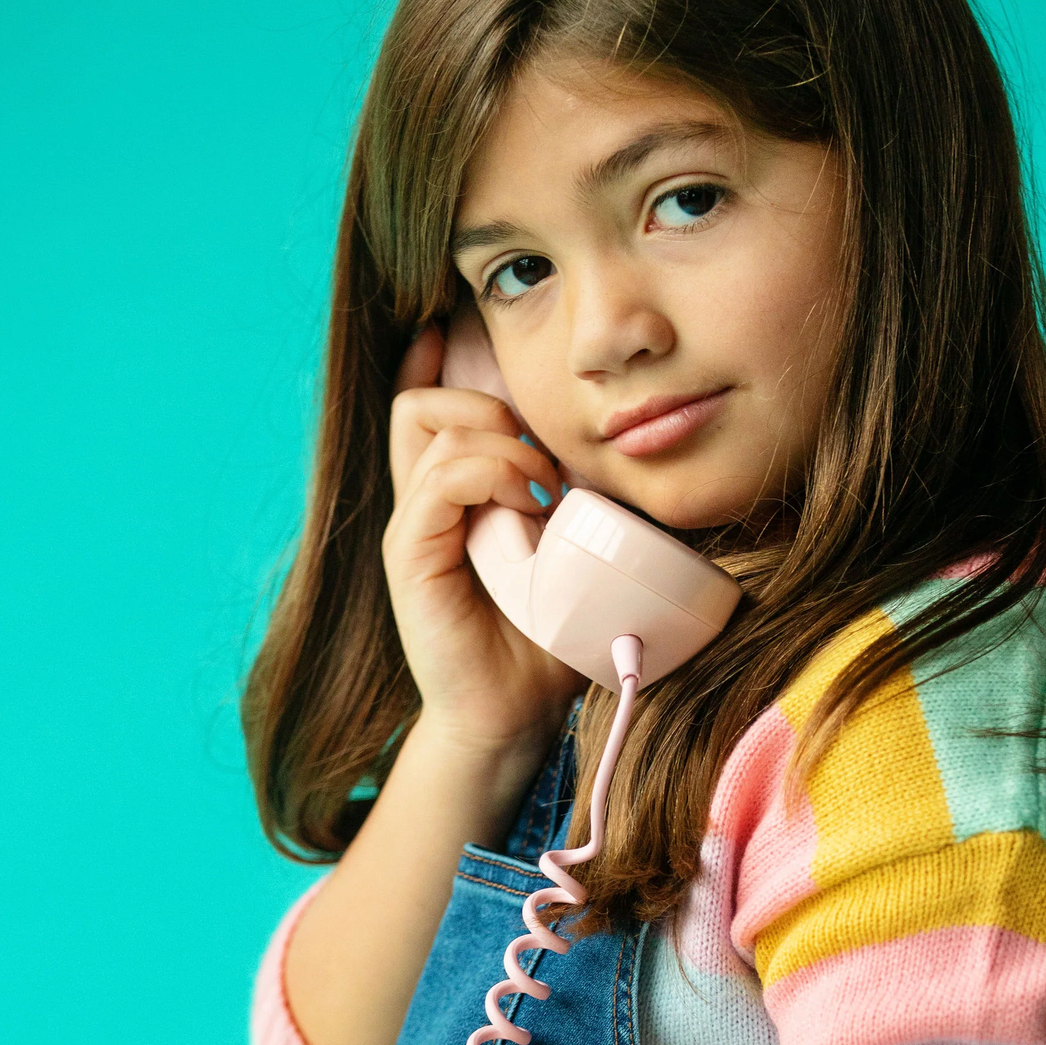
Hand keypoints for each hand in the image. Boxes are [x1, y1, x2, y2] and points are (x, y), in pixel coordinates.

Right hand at [383, 327, 583, 755]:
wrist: (514, 715)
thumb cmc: (549, 639)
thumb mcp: (578, 551)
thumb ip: (582, 500)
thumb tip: (633, 446)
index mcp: (453, 497)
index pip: (426, 405)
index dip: (440, 361)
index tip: (459, 328)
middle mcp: (424, 503)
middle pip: (421, 401)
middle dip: (487, 400)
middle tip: (545, 457)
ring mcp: (415, 526)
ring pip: (432, 425)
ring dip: (502, 439)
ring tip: (544, 488)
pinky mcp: (412, 555)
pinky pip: (440, 479)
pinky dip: (489, 474)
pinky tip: (529, 506)